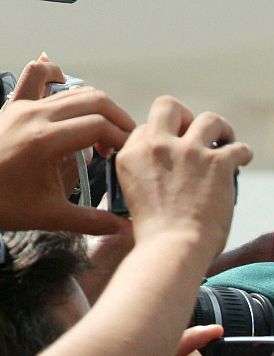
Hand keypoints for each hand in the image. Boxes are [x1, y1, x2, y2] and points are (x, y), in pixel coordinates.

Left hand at [0, 76, 134, 234]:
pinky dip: (55, 75)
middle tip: (126, 141)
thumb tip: (128, 229)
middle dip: (118, 119)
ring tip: (103, 131)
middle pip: (93, 101)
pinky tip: (68, 90)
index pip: (99, 126)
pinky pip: (36, 75)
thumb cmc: (5, 204)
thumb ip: (94, 222)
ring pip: (73, 89)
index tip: (130, 155)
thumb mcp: (51, 216)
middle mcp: (35, 116)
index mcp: (46, 141)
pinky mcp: (12, 104)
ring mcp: (22, 106)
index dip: (123, 138)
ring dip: (98, 106)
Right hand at [114, 97, 251, 258]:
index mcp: (131, 154)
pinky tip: (244, 158)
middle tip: (196, 133)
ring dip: (220, 127)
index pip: (144, 129)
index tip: (173, 152)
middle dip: (184, 116)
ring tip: (226, 139)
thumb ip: (141, 176)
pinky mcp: (216, 163)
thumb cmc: (155, 235)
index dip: (161, 138)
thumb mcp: (131, 196)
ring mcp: (188, 152)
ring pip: (208, 119)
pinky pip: (236, 147)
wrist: (172, 248)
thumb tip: (160, 175)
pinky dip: (243, 151)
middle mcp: (158, 146)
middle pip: (169, 106)